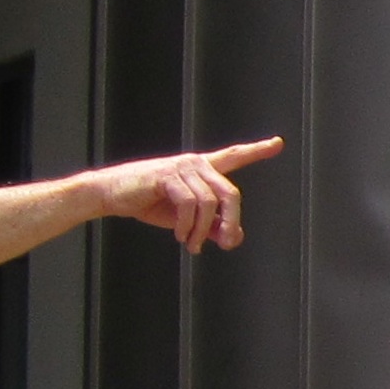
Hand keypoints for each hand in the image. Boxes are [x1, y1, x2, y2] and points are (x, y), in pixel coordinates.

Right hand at [95, 137, 283, 253]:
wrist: (111, 194)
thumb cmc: (149, 204)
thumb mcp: (186, 220)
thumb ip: (211, 226)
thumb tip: (233, 237)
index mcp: (202, 169)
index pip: (233, 156)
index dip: (256, 151)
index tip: (278, 144)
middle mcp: (196, 163)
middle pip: (230, 193)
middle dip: (232, 222)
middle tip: (225, 244)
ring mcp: (182, 167)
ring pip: (209, 203)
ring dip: (202, 231)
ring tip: (190, 245)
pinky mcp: (167, 175)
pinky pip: (190, 204)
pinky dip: (187, 225)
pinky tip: (179, 235)